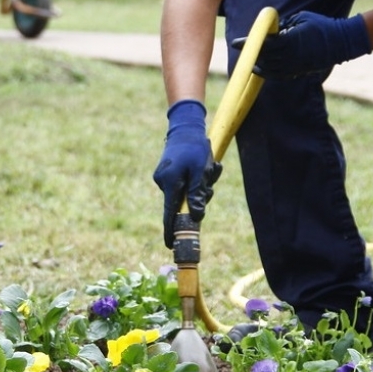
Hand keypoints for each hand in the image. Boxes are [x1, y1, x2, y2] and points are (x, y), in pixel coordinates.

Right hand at [152, 100, 222, 248]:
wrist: (185, 126)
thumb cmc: (194, 147)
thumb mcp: (200, 170)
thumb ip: (197, 194)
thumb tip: (196, 216)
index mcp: (170, 182)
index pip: (170, 213)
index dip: (171, 230)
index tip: (171, 245)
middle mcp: (163, 182)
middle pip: (182, 202)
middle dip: (199, 196)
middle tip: (210, 178)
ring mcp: (163, 177)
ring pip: (185, 192)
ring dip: (200, 185)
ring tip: (209, 166)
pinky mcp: (167, 173)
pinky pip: (183, 183)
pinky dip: (194, 179)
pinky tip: (203, 164)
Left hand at [232, 11, 370, 79]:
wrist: (340, 42)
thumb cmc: (320, 25)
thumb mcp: (301, 18)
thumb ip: (284, 24)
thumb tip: (270, 30)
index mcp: (291, 39)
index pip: (264, 43)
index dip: (249, 43)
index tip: (236, 43)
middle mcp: (291, 55)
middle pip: (263, 56)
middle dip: (251, 52)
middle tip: (241, 49)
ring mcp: (294, 65)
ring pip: (269, 68)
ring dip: (257, 63)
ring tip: (249, 60)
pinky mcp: (298, 71)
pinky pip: (278, 75)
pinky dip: (267, 73)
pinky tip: (259, 69)